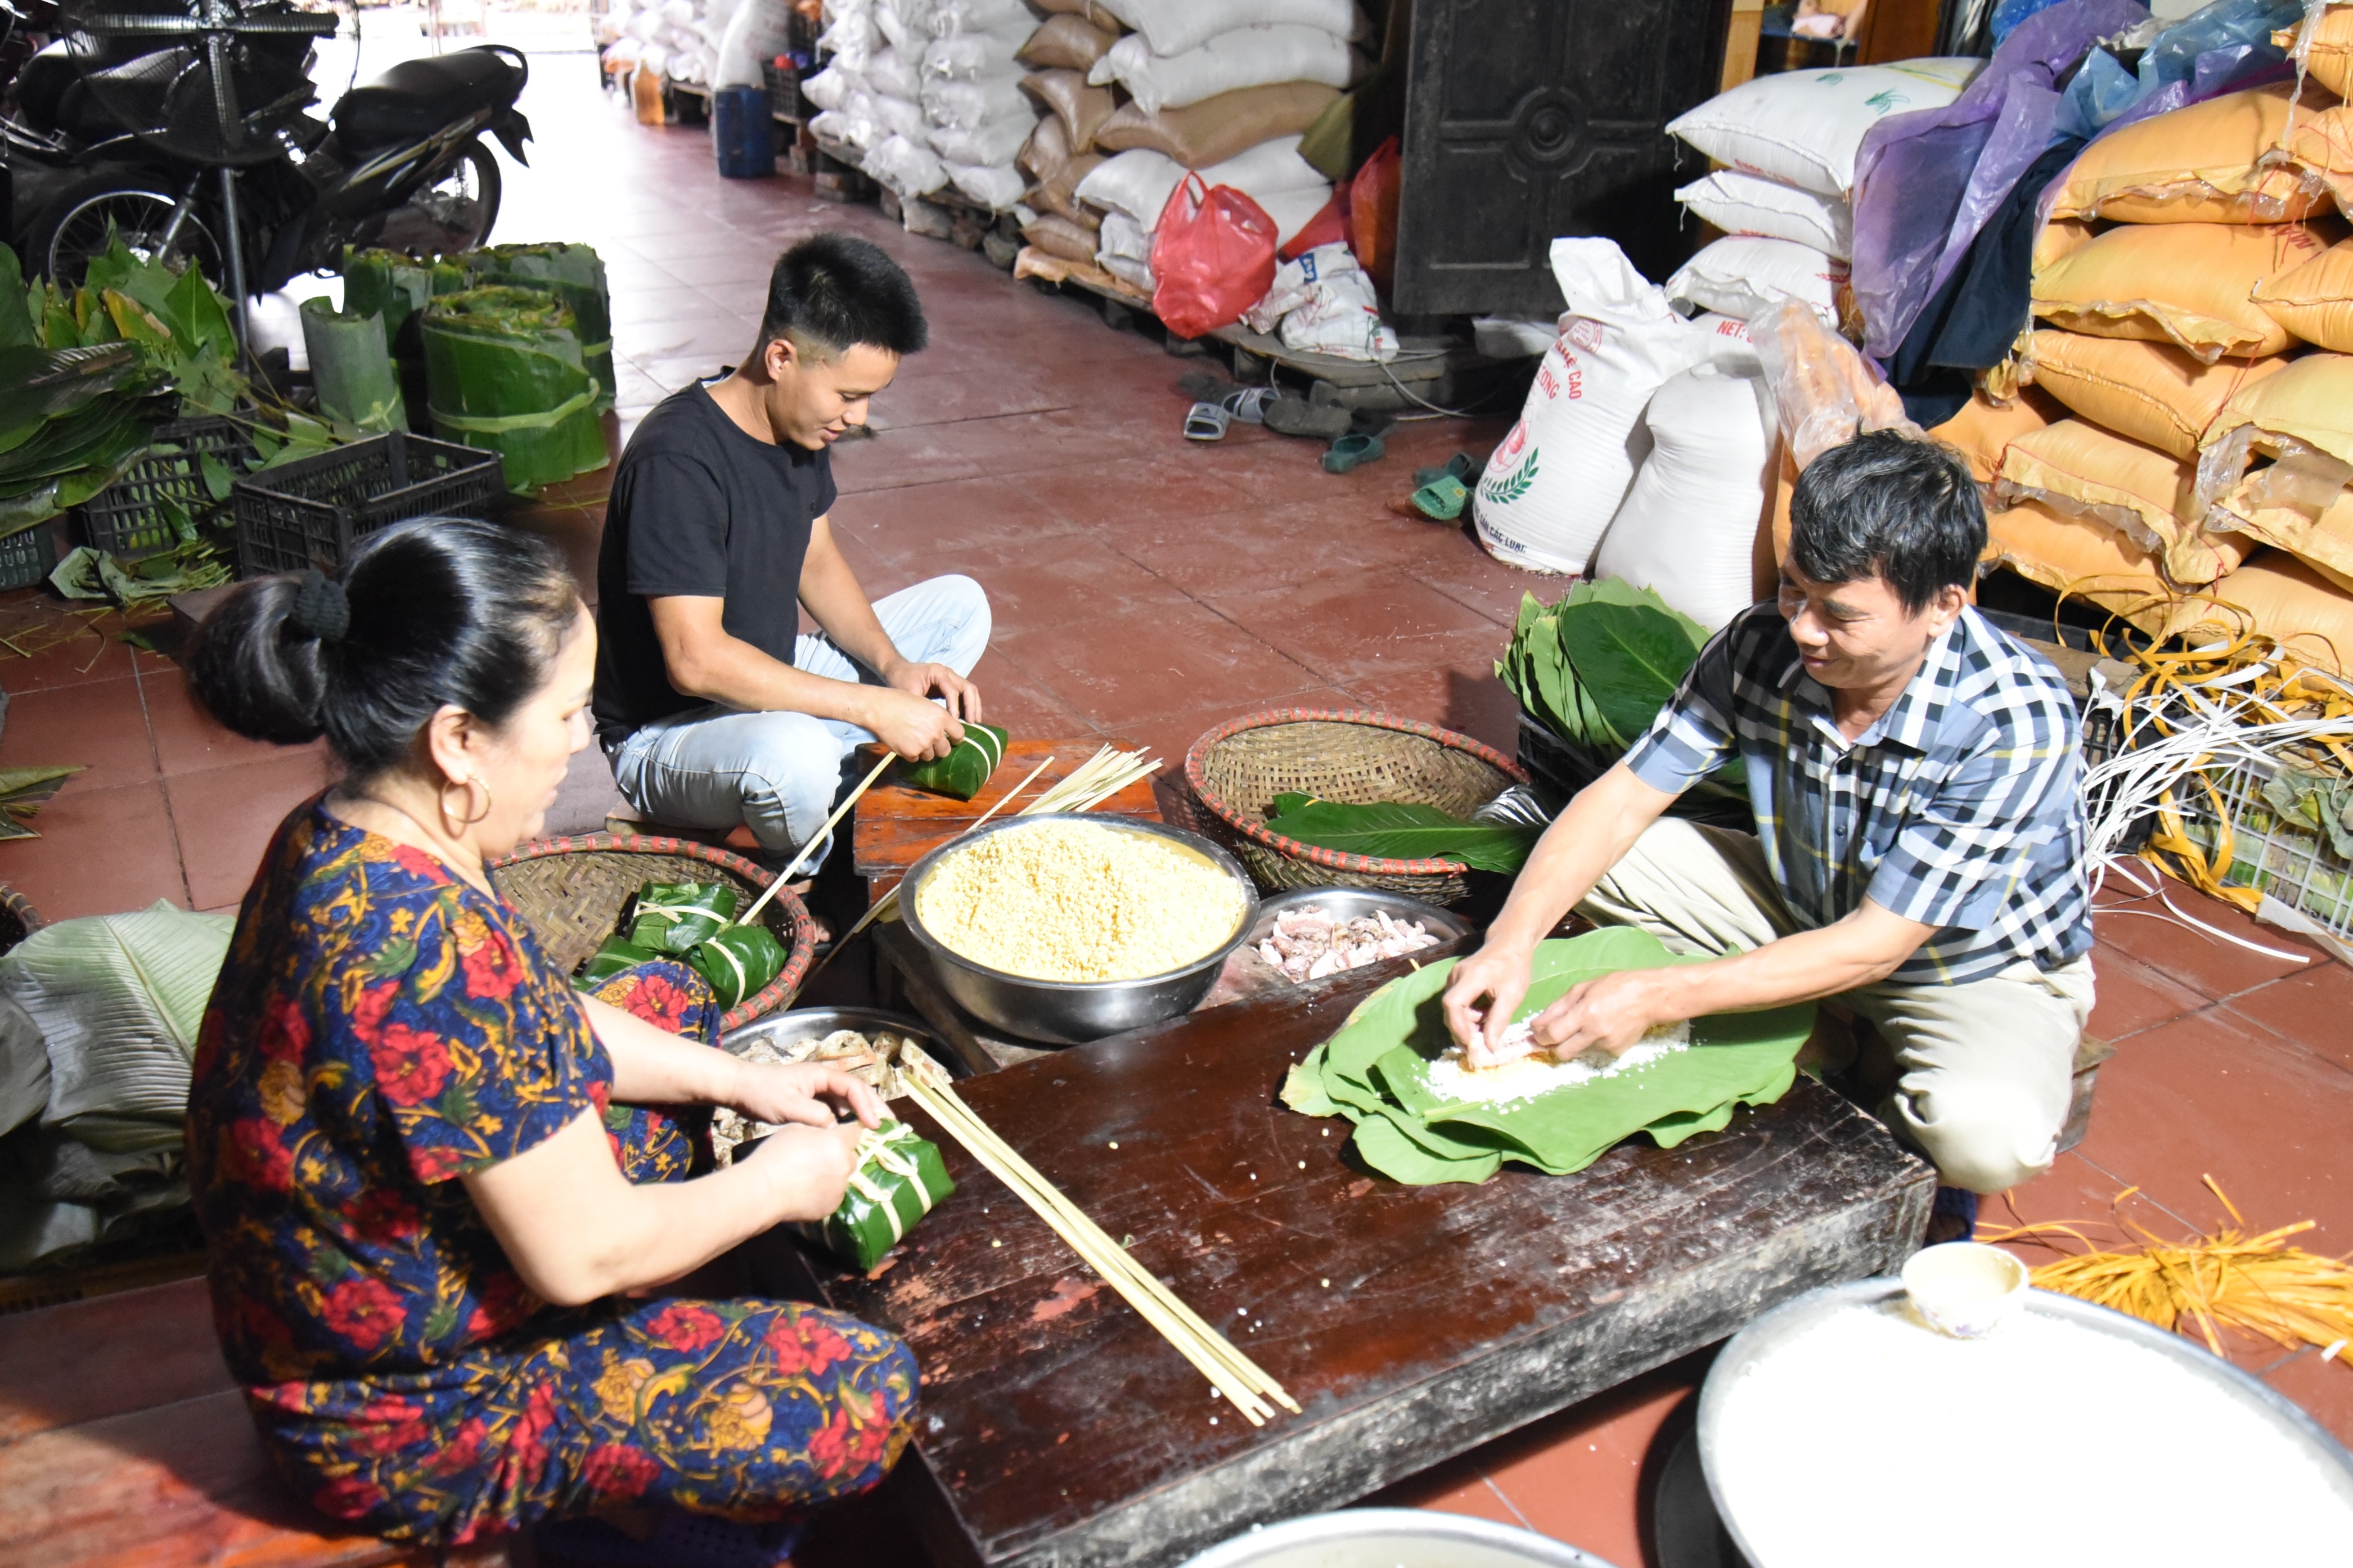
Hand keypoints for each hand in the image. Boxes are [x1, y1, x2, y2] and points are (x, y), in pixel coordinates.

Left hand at [724, 1060, 884, 1130]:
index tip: (875, 1124)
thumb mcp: (788, 1106)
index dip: (867, 1105)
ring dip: (863, 1112)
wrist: (739, 1089)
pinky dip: (848, 1118)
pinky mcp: (811, 1100)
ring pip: (848, 1100)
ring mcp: (818, 1089)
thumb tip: (837, 1129)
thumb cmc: (762, 1093)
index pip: (853, 1088)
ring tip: (877, 1129)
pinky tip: (851, 1131)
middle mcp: (824, 1080)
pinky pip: (836, 1108)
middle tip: (890, 1125)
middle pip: (857, 1091)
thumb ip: (815, 1116)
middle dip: (874, 1106)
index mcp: (821, 1075)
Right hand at [742, 1120, 867, 1222]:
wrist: (763, 1190)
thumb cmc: (775, 1155)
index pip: (854, 1133)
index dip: (845, 1133)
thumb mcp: (796, 1129)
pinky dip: (826, 1192)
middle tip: (819, 1158)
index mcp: (838, 1143)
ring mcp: (840, 1188)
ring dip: (833, 1175)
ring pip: (843, 1177)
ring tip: (810, 1177)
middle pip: (851, 1157)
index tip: (835, 1136)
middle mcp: (844, 1166)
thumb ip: (818, 1130)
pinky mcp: (832, 1206)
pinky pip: (834, 1194)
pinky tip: (807, 1191)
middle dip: (839, 1155)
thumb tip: (827, 1134)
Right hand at [859, 686, 964, 760]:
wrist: (880, 708)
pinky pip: (915, 759)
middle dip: (939, 748)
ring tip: (913, 740)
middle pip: (946, 751)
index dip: (955, 738)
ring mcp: (923, 745)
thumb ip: (938, 718)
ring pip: (930, 756)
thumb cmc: (900, 701)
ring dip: (924, 751)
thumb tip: (945, 730)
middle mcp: (935, 733)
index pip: (959, 734)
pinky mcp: (911, 753)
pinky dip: (911, 754)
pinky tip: (903, 742)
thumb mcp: (926, 704)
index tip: (951, 739)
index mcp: (941, 717)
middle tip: (931, 743)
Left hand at [883, 657, 983, 723]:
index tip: (954, 722)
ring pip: (970, 690)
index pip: (952, 690)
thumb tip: (932, 724)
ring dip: (974, 706)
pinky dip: (969, 706)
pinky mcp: (951, 685)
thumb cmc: (901, 680)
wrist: (897, 670)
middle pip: (968, 687)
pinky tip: (969, 719)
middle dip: (971, 706)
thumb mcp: (908, 693)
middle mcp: (948, 673)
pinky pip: (965, 694)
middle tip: (972, 722)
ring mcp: (951, 678)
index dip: (954, 707)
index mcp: (938, 672)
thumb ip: (921, 706)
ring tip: (975, 722)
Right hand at [1441, 942, 1534, 1065]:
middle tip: (1479, 1046)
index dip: (1458, 1027)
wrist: (1510, 943)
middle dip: (1462, 1030)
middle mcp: (1456, 976)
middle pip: (1450, 1010)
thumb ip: (1499, 1021)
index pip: (1453, 1004)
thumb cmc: (1514, 967)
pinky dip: (1468, 1015)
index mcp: (1471, 976)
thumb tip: (1490, 1048)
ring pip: (1453, 1009)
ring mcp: (1454, 977)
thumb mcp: (1512, 996)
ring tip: (1486, 1028)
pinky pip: (1457, 1004)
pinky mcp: (1456, 980)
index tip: (1472, 1044)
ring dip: (1467, 1023)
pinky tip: (1483, 1016)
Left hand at [1527, 970, 1671, 1059]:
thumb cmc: (1615, 986)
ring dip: (1572, 1043)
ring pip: (1577, 1052)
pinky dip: (1590, 1043)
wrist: (1650, 997)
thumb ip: (1557, 1008)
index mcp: (1585, 1013)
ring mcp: (1607, 1044)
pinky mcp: (1616, 1052)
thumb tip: (1537, 1024)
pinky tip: (1600, 1029)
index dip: (1539, 1036)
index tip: (1536, 1032)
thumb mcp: (1582, 989)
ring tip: (1582, 1026)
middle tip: (1551, 1035)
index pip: (1552, 1035)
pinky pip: (1593, 1051)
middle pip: (1561, 1052)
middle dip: (1552, 1046)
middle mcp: (1595, 1032)